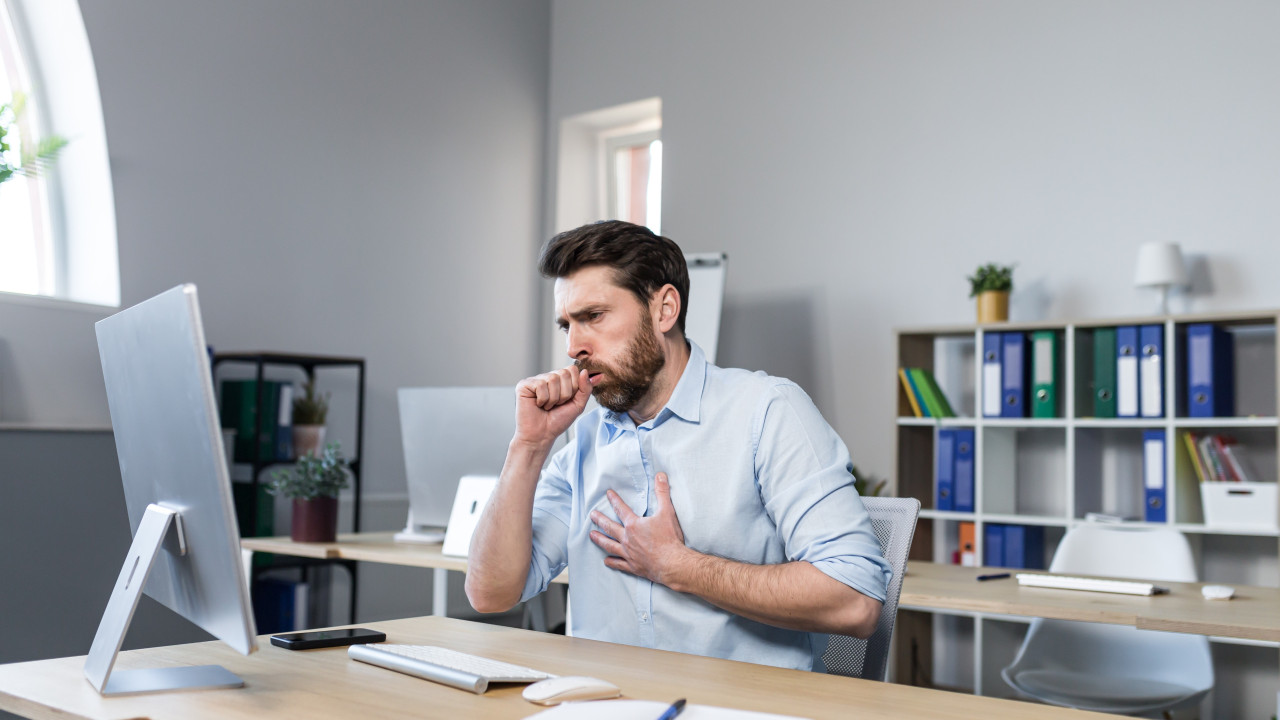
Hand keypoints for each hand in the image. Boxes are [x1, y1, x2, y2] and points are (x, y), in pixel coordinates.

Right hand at [513, 366, 591, 448]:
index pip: (572, 369)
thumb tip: (585, 371)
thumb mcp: (578, 405)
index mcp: (560, 380)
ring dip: (553, 398)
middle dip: (565, 394)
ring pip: (553, 378)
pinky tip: (539, 405)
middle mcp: (547, 377)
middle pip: (564, 373)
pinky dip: (543, 399)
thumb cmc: (558, 421)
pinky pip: (540, 385)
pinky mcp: (524, 385)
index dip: (574, 386)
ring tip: (547, 406)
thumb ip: (585, 388)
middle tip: (556, 404)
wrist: (542, 435)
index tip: (567, 400)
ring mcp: (535, 380)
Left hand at [589, 472, 688, 586]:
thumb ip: (662, 493)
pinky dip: (612, 562)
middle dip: (600, 520)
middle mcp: (627, 539)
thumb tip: (660, 475)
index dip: (614, 500)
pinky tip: (606, 560)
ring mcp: (628, 553)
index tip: (608, 494)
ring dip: (600, 540)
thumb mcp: (667, 512)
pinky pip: (618, 564)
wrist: (672, 563)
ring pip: (609, 545)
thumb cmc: (669, 539)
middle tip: (592, 515)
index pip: (621, 509)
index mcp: (634, 525)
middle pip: (610, 527)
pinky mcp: (633, 566)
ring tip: (592, 536)